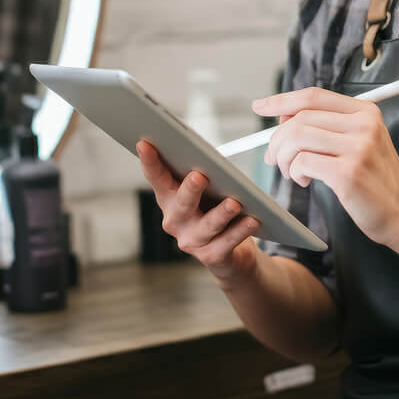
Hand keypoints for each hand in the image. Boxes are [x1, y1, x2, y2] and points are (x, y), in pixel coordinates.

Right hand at [137, 139, 261, 286]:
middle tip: (200, 176)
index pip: (157, 179)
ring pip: (208, 225)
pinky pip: (228, 241)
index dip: (150, 162)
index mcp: (170, 199)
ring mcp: (192, 241)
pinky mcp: (212, 256)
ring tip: (235, 202)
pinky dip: (241, 230)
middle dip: (191, 189)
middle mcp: (175, 221)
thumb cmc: (216, 210)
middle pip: (183, 203)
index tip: (145, 143)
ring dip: (222, 212)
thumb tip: (208, 155)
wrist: (232, 254)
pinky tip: (253, 219)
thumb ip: (202, 173)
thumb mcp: (207, 190)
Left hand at [251, 87, 398, 250]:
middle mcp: (364, 124)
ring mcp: (358, 147)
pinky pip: (303, 162)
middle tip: (275, 159)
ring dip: (284, 158)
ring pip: (296, 138)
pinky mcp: (349, 172)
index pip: (313, 96)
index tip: (260, 106)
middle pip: (300, 118)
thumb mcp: (359, 144)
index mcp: (366, 111)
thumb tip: (283, 117)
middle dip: (277, 140)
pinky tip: (304, 181)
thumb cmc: (375, 182)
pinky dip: (295, 172)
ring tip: (293, 173)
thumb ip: (329, 127)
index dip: (281, 100)